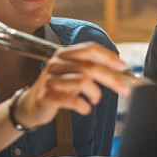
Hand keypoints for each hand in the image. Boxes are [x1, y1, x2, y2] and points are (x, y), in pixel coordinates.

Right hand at [13, 42, 131, 128]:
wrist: (32, 106)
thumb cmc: (57, 88)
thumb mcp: (72, 73)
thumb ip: (90, 68)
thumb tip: (118, 71)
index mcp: (64, 54)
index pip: (89, 49)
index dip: (108, 56)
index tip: (123, 66)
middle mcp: (56, 63)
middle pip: (90, 67)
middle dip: (111, 79)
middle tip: (124, 89)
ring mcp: (51, 79)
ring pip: (83, 81)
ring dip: (96, 93)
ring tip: (95, 99)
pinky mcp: (48, 96)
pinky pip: (73, 100)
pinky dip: (85, 106)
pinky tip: (86, 108)